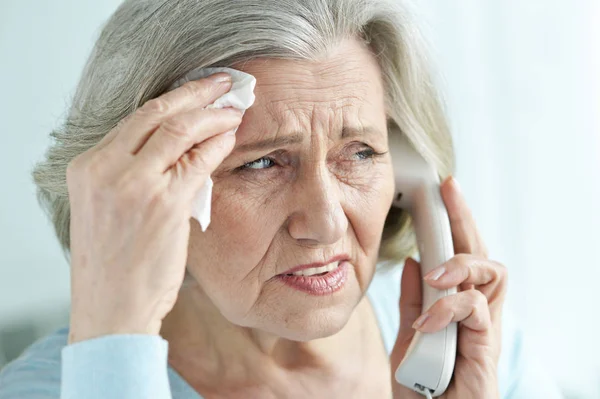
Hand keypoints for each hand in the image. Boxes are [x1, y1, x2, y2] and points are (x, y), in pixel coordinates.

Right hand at [66, 72, 242, 343]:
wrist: (112, 310)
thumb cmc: (115, 265)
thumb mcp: (109, 210)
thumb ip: (133, 174)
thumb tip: (179, 146)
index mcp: (87, 168)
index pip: (137, 118)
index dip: (174, 99)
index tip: (197, 90)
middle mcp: (105, 169)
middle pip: (158, 112)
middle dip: (197, 92)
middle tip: (224, 83)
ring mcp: (133, 185)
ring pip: (180, 129)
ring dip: (213, 114)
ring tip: (235, 108)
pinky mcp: (163, 204)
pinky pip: (199, 160)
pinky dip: (218, 143)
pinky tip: (232, 137)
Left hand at [391, 177, 507, 398]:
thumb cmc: (423, 387)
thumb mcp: (409, 337)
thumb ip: (414, 301)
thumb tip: (413, 262)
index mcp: (459, 307)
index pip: (462, 254)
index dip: (456, 221)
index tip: (444, 191)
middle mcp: (477, 313)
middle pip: (483, 253)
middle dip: (465, 217)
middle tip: (448, 190)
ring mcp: (485, 329)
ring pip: (492, 272)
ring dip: (460, 264)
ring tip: (434, 273)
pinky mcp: (487, 349)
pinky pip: (474, 310)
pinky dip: (448, 307)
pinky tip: (427, 322)